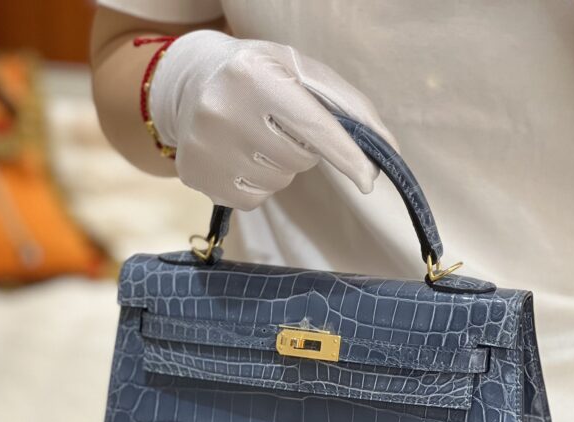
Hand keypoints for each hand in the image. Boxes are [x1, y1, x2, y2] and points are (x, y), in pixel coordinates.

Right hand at [149, 30, 396, 209]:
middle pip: (298, 159)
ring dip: (278, 166)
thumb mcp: (300, 71)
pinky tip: (239, 157)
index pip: (313, 127)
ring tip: (254, 137)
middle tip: (277, 124)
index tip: (368, 179)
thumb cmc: (259, 74)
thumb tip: (385, 150)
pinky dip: (256, 184)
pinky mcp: (198, 177)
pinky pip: (253, 200)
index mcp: (253, 75)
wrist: (188, 82)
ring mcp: (206, 148)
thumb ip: (347, 106)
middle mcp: (223, 111)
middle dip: (300, 148)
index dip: (347, 155)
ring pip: (277, 182)